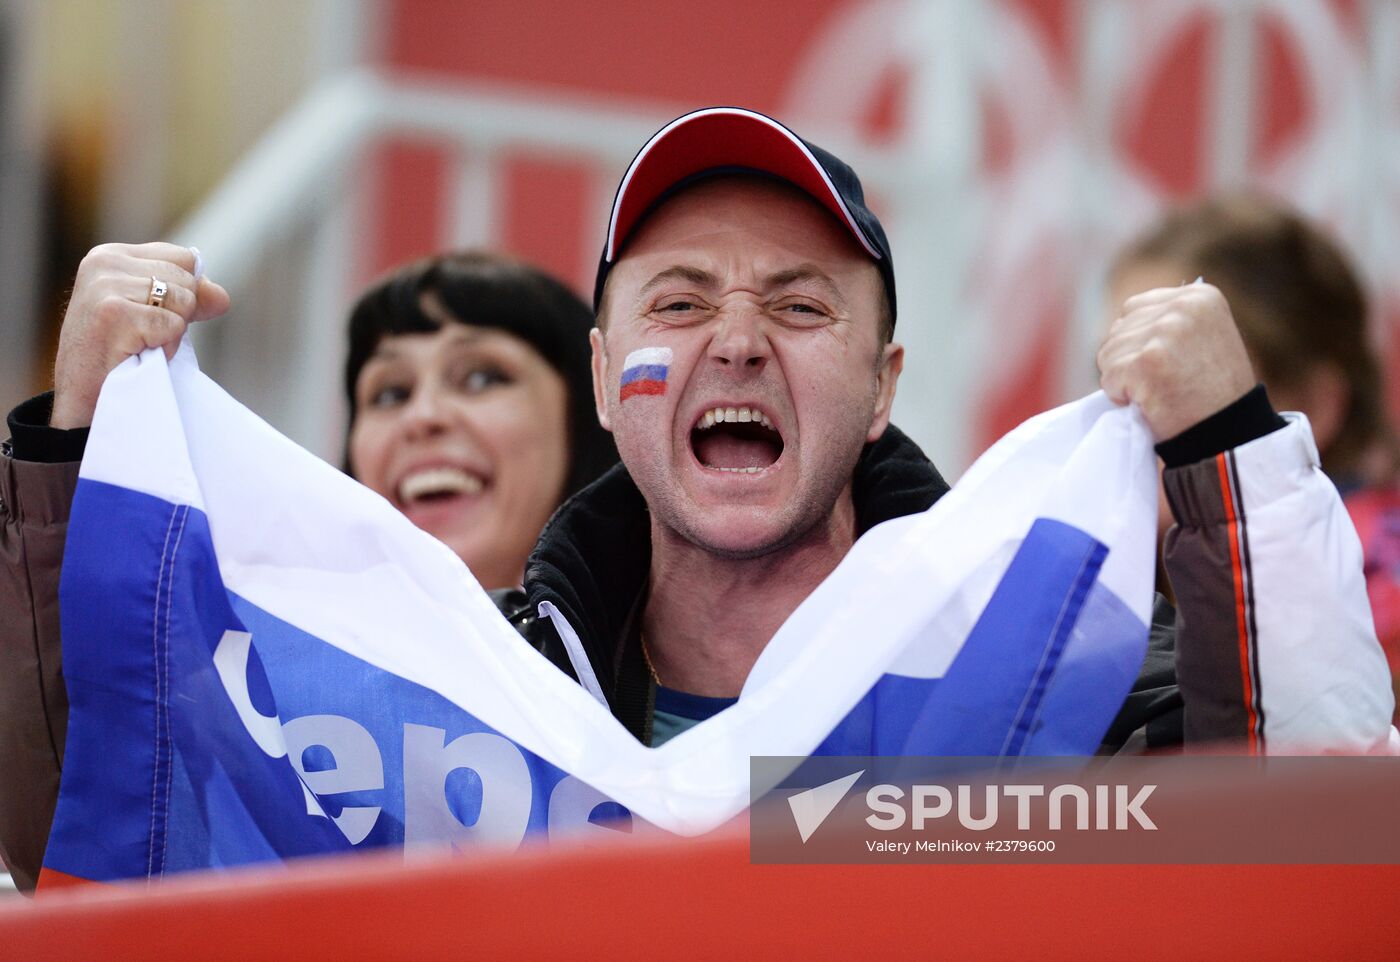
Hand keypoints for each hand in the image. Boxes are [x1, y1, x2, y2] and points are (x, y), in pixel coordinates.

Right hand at [50, 243, 229, 428]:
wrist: (84, 402)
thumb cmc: (116, 356)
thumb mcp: (151, 314)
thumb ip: (187, 297)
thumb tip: (221, 296)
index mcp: (111, 255)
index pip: (184, 258)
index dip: (186, 292)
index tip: (156, 316)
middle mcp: (105, 263)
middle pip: (188, 279)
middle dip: (179, 314)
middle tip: (143, 336)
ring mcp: (107, 286)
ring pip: (185, 302)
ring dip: (171, 333)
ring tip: (138, 345)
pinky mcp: (115, 314)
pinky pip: (174, 326)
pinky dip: (165, 347)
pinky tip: (136, 354)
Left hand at [1098, 281, 1254, 440]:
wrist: (1230, 433)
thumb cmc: (1214, 394)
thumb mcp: (1205, 340)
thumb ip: (1170, 322)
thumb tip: (1124, 323)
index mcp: (1199, 296)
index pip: (1135, 308)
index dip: (1138, 342)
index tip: (1164, 363)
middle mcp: (1183, 307)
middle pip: (1118, 329)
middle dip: (1128, 360)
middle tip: (1162, 382)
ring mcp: (1165, 332)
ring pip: (1108, 353)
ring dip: (1123, 380)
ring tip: (1158, 392)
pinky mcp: (1147, 361)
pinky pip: (1108, 378)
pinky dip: (1121, 397)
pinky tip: (1151, 403)